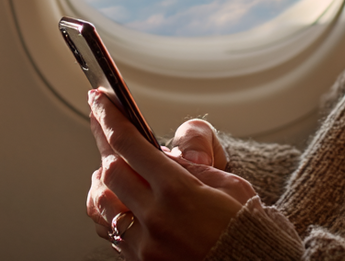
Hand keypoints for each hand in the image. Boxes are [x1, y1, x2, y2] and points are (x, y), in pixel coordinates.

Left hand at [86, 90, 256, 259]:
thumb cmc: (246, 228)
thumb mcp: (229, 184)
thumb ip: (190, 167)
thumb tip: (160, 155)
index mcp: (177, 190)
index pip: (128, 144)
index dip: (108, 117)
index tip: (99, 100)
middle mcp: (155, 217)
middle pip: (108, 170)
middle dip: (104, 143)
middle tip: (103, 125)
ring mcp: (145, 244)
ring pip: (100, 202)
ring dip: (102, 180)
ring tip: (112, 166)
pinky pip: (110, 231)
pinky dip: (109, 210)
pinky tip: (118, 201)